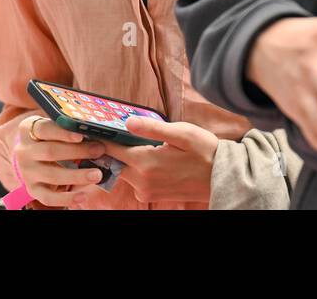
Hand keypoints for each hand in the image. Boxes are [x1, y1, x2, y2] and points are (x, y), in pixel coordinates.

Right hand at [13, 116, 106, 208]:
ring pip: (52, 175)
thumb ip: (69, 130)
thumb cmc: (50, 139)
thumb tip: (97, 137)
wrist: (32, 158)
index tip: (81, 135)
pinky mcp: (32, 189)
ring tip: (97, 174)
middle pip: (50, 151)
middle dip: (77, 152)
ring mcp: (27, 172)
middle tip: (99, 151)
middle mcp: (24, 151)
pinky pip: (49, 197)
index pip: (44, 129)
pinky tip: (83, 196)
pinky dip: (67, 198)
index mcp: (28, 129)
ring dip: (77, 176)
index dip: (62, 133)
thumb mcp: (53, 129)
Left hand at [103, 117, 219, 204]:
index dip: (103, 138)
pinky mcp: (152, 195)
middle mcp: (142, 182)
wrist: (222, 177)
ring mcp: (146, 191)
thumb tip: (127, 122)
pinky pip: (134, 179)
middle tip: (115, 131)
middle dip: (113, 148)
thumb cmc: (204, 151)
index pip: (112, 150)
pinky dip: (135, 167)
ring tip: (135, 141)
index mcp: (146, 164)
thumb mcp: (181, 133)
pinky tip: (148, 155)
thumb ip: (152, 128)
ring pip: (124, 171)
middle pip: (115, 163)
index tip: (95, 127)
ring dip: (126, 157)